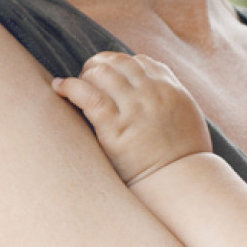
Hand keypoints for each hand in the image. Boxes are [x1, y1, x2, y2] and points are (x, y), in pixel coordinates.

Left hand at [53, 52, 211, 184]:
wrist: (182, 184)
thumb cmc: (185, 158)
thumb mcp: (188, 117)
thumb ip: (171, 98)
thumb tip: (154, 88)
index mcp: (171, 89)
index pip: (139, 62)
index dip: (120, 65)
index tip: (110, 75)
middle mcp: (153, 93)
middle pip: (118, 62)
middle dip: (100, 65)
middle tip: (88, 78)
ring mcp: (134, 108)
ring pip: (101, 73)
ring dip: (85, 75)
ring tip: (76, 86)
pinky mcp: (116, 127)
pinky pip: (88, 96)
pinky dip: (70, 87)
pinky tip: (59, 87)